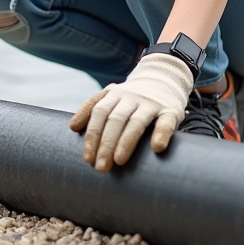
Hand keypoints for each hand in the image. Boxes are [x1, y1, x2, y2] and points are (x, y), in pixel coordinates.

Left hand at [68, 52, 194, 171]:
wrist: (165, 76)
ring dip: (126, 142)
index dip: (92, 136)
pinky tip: (157, 147)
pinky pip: (166, 122)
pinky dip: (161, 134)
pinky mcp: (171, 110)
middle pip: (115, 120)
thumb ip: (93, 108)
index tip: (87, 158)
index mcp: (114, 94)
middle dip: (105, 144)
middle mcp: (131, 97)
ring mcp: (151, 103)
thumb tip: (72, 127)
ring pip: (136, 122)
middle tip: (100, 168)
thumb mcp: (112, 96)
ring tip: (119, 161)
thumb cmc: (133, 97)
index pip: (99, 113)